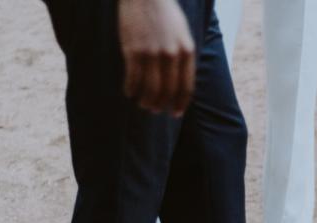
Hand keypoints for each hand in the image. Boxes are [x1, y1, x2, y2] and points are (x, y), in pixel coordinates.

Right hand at [118, 0, 195, 115]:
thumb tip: (179, 83)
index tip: (175, 113)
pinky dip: (131, 89)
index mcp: (187, 52)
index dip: (180, 104)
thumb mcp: (182, 35)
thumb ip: (183, 58)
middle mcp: (171, 55)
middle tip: (155, 110)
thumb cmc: (164, 15)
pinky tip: (129, 93)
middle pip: (168, 92)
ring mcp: (152, 54)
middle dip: (162, 105)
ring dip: (146, 101)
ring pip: (150, 89)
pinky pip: (133, 79)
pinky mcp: (134, 51)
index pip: (186, 87)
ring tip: (143, 104)